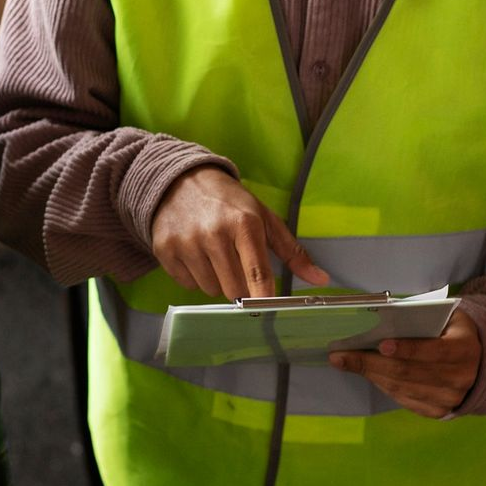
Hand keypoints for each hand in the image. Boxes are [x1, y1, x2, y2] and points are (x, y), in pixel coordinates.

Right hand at [150, 166, 328, 298]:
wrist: (179, 180)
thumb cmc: (228, 201)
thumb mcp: (263, 217)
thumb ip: (292, 251)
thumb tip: (320, 280)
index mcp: (243, 223)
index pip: (257, 273)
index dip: (264, 295)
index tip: (266, 305)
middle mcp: (213, 234)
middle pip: (234, 289)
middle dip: (239, 283)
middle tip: (235, 263)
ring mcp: (186, 243)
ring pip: (210, 289)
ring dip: (216, 280)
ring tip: (213, 255)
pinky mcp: (165, 250)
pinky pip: (187, 285)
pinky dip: (194, 276)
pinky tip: (195, 255)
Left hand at [328, 310, 481, 417]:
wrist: (481, 364)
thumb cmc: (453, 333)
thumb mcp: (447, 317)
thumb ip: (421, 317)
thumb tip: (380, 316)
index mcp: (464, 350)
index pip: (434, 351)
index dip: (408, 348)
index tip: (381, 345)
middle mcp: (460, 378)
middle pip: (409, 372)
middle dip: (370, 363)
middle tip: (340, 355)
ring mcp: (449, 399)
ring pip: (401, 387)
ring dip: (370, 374)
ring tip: (344, 362)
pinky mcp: (438, 412)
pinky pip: (403, 399)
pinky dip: (381, 384)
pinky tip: (366, 373)